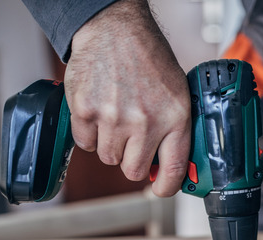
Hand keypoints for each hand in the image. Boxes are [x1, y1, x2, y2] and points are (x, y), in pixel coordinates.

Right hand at [64, 0, 190, 196]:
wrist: (114, 28)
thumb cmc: (147, 57)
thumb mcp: (177, 93)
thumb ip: (174, 129)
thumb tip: (170, 166)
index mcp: (174, 118)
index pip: (172, 171)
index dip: (165, 187)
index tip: (160, 188)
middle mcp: (145, 122)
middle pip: (133, 170)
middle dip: (131, 160)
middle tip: (131, 141)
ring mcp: (113, 119)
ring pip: (108, 158)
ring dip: (110, 143)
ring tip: (115, 115)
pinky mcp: (85, 112)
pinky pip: (85, 143)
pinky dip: (89, 132)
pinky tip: (99, 108)